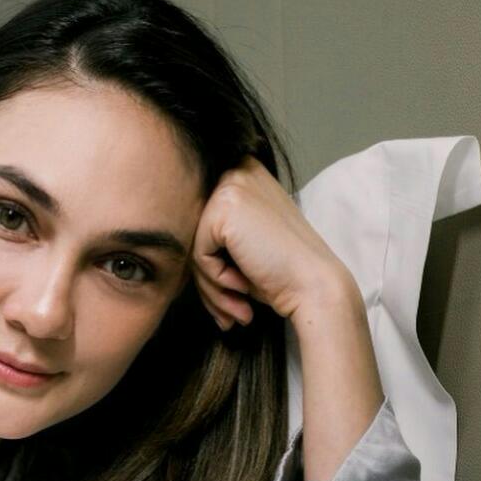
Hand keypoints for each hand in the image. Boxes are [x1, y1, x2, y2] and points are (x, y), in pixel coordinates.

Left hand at [191, 156, 349, 328]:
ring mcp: (231, 185)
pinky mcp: (224, 208)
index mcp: (245, 174)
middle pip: (195, 233)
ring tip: (238, 305)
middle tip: (232, 310)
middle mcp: (238, 171)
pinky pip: (198, 254)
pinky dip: (216, 279)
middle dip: (209, 280)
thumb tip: (166, 249)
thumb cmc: (283, 274)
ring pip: (193, 246)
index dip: (212, 266)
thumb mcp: (243, 245)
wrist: (314, 287)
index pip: (201, 222)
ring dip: (212, 287)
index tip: (236, 293)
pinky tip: (244, 284)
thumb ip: (211, 236)